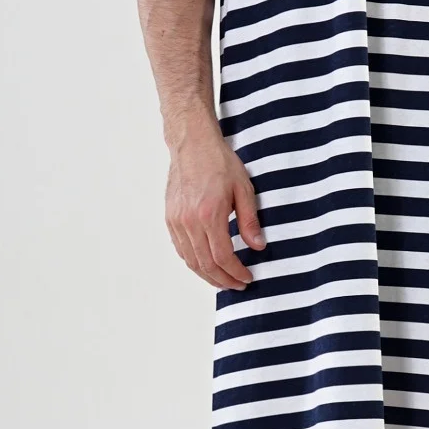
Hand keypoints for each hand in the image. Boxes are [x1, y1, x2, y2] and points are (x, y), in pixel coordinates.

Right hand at [165, 127, 266, 291]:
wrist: (192, 144)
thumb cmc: (219, 162)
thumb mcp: (244, 188)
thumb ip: (249, 220)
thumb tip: (258, 246)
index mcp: (209, 214)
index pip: (223, 257)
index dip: (236, 272)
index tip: (247, 277)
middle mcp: (189, 222)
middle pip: (205, 264)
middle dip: (223, 280)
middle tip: (238, 285)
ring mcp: (176, 221)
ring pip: (190, 260)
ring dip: (207, 275)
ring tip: (223, 280)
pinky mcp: (170, 218)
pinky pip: (181, 249)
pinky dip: (194, 262)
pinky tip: (206, 264)